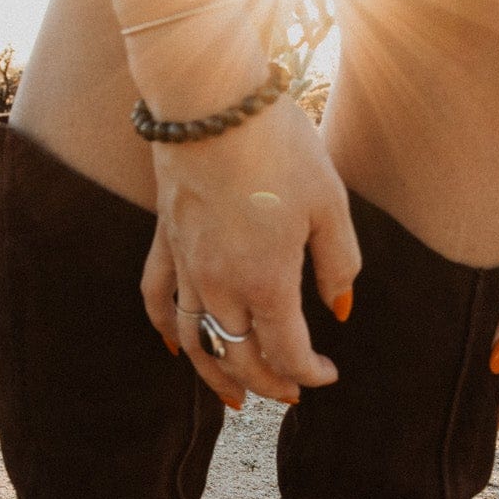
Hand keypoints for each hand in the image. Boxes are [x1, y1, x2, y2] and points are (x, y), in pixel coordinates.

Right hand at [140, 94, 359, 406]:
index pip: (288, 353)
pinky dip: (168, 331)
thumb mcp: (330, 204)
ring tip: (236, 398)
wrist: (211, 101)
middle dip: (268, 383)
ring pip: (196, 342)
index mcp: (266, 282)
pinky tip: (178, 348)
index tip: (329, 375)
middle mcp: (219, 285)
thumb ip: (338, 264)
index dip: (311, 374)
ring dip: (217, 375)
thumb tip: (340, 309)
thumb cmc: (280, 146)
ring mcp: (185, 266)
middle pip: (240, 357)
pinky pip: (158, 300)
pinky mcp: (165, 241)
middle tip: (291, 393)